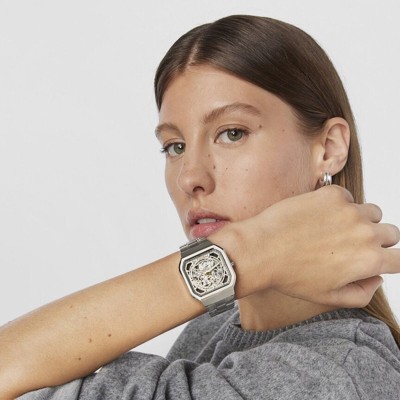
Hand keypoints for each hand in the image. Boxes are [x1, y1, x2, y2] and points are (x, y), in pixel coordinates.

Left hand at [224, 185, 399, 306]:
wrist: (261, 249)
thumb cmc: (291, 275)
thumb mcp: (328, 297)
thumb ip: (362, 293)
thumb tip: (376, 278)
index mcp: (369, 260)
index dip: (391, 261)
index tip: (379, 259)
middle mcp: (366, 232)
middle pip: (390, 233)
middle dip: (377, 241)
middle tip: (351, 246)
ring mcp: (349, 210)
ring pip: (372, 213)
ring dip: (361, 221)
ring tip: (335, 230)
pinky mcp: (332, 194)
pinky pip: (348, 198)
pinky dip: (340, 206)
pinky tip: (319, 217)